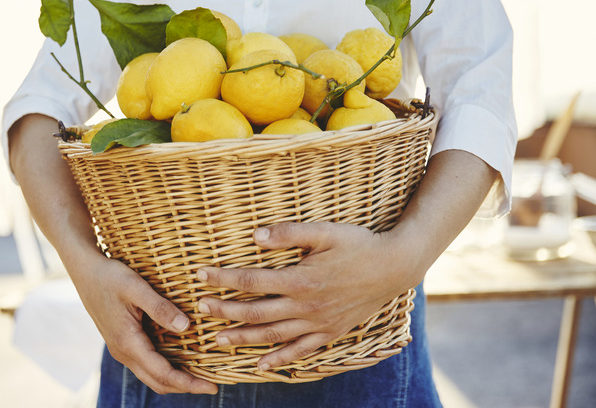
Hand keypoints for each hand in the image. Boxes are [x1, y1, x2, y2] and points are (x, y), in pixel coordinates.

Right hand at [9, 114, 216, 393]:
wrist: (84, 269)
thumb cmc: (109, 275)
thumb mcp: (136, 287)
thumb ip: (160, 308)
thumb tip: (186, 328)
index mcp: (127, 342)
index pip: (163, 373)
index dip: (188, 383)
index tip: (212, 387)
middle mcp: (123, 351)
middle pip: (158, 382)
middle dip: (185, 387)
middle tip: (212, 386)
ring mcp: (121, 348)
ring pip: (151, 375)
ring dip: (175, 379)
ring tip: (201, 375)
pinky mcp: (122, 340)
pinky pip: (146, 364)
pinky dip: (165, 368)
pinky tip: (182, 358)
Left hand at [195, 222, 422, 371]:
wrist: (395, 267)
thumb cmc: (359, 244)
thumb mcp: (325, 231)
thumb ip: (290, 233)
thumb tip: (256, 236)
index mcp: (300, 280)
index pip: (250, 280)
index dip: (222, 278)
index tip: (200, 275)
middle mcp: (305, 307)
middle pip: (254, 312)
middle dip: (224, 310)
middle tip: (200, 308)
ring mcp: (317, 324)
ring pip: (272, 335)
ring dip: (242, 338)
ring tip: (217, 340)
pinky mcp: (330, 333)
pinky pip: (300, 351)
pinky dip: (280, 360)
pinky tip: (261, 365)